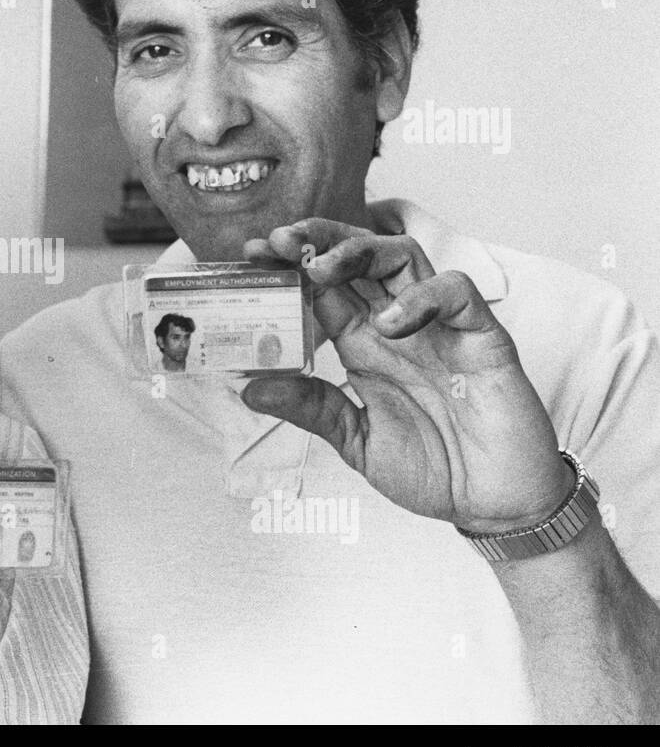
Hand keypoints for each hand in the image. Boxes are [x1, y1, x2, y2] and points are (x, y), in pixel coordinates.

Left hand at [240, 219, 570, 532]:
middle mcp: (398, 326)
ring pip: (404, 258)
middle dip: (317, 241)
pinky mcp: (482, 338)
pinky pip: (456, 293)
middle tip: (279, 241)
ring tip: (321, 270)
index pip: (323, 288)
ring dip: (359, 252)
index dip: (289, 267)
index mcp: (364, 345)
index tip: (252, 256)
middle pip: (358, 258)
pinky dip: (421, 296)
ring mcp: (440, 327)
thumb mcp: (357, 442)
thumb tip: (249, 387)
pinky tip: (390, 323)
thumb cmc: (434, 469)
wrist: (496, 505)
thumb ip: (312, 409)